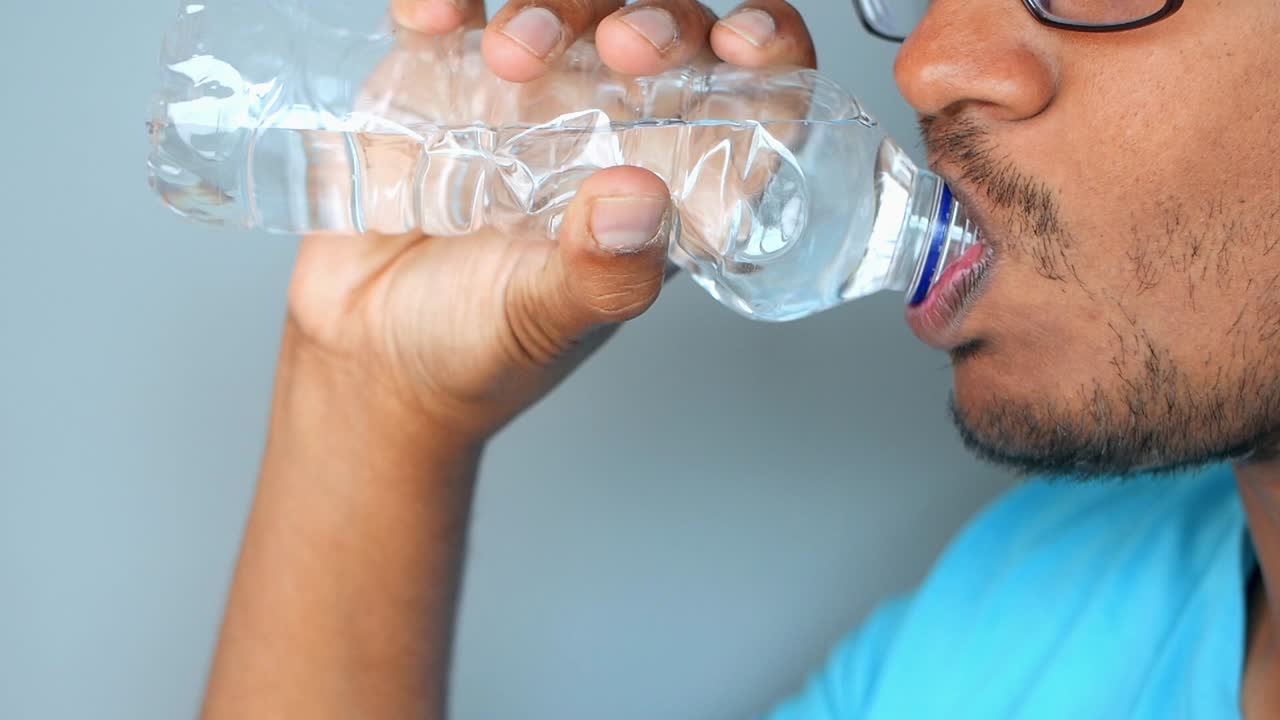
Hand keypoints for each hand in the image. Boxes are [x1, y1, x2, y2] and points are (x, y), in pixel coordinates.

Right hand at [285, 0, 816, 444]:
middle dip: (656, 15)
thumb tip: (640, 201)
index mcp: (668, 182)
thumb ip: (601, 275)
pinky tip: (432, 20)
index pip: (751, 97)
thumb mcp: (549, 321)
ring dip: (553, 4)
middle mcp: (611, 125)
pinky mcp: (442, 75)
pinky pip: (456, 8)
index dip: (767, 52)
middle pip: (665, 24)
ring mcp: (528, 92)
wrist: (367, 355)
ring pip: (570, 0)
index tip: (741, 44)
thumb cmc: (481, 348)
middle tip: (622, 47)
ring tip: (510, 56)